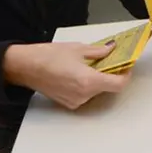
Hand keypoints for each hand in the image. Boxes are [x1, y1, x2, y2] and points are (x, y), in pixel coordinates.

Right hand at [2, 42, 129, 109]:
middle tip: (109, 61)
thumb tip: (112, 49)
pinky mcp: (69, 103)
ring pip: (97, 91)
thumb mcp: (78, 49)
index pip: (118, 84)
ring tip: (90, 65)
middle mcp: (84, 95)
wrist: (25, 67)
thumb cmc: (48, 56)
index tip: (126, 66)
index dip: (125, 75)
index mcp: (89, 81)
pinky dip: (87, 85)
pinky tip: (79, 73)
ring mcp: (76, 101)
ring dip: (98, 79)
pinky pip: (85, 95)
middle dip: (111, 74)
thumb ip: (99, 51)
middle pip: (108, 87)